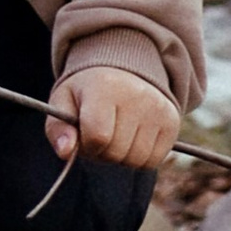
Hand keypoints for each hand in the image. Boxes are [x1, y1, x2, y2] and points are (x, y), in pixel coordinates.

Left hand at [45, 65, 175, 173]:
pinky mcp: (172, 121)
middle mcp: (136, 96)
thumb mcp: (64, 101)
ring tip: (116, 135)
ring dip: (121, 157)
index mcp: (104, 87)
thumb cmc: (88, 90)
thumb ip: (58, 128)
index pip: (97, 137)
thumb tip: (65, 152)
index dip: (87, 145)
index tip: (85, 135)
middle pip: (116, 152)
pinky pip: (153, 160)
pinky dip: (139, 157)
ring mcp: (158, 108)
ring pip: (136, 160)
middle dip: (103, 152)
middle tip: (100, 134)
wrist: (123, 69)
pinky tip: (132, 137)